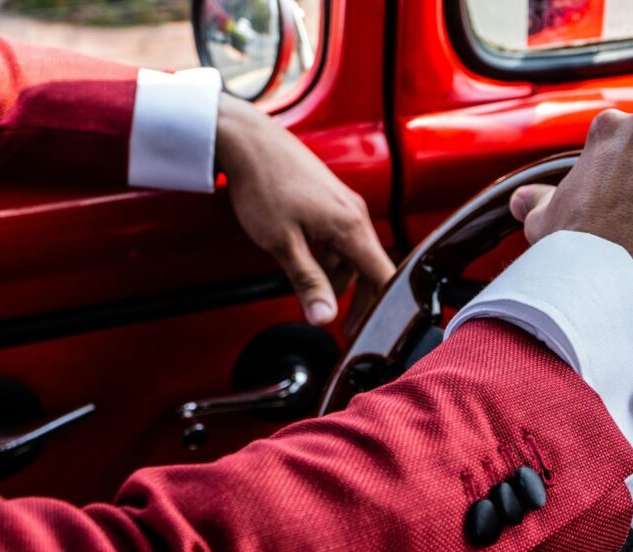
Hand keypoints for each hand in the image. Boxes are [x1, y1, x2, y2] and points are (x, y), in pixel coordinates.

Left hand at [215, 94, 395, 325]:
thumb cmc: (263, 185)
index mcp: (351, 226)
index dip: (378, 309)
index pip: (385, 277)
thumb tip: (324, 316)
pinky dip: (332, 259)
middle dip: (360, 300)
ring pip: (355, 254)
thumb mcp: (282, 243)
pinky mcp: (331, 200)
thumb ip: (308, 282)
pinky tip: (309, 264)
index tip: (364, 331)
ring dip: (340, 279)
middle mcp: (355, 214)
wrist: (247, 140)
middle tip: (343, 326)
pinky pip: (342, 238)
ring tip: (316, 294)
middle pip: (373, 268)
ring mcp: (345, 205)